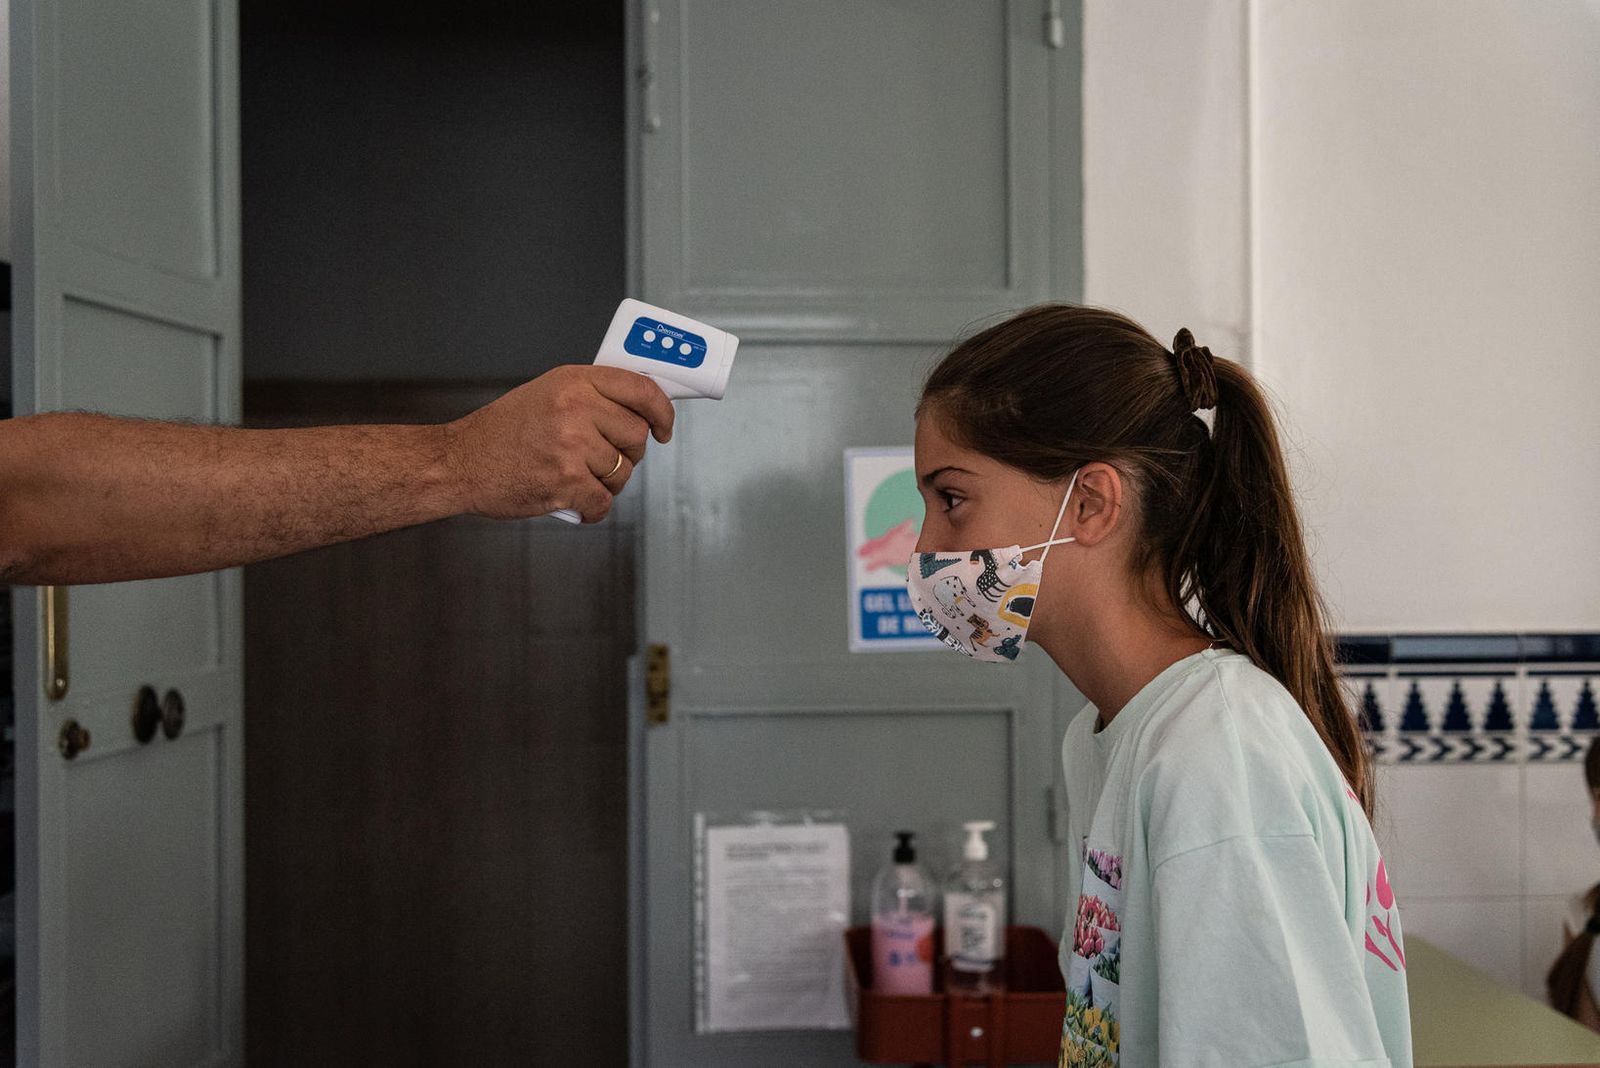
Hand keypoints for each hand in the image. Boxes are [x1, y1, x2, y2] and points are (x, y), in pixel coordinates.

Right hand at [446, 365, 674, 521]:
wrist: (459, 462)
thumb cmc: (502, 432)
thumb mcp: (547, 394)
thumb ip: (591, 396)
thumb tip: (640, 411)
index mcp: (573, 381)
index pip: (641, 389)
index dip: (662, 412)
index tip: (664, 428)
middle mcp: (575, 408)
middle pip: (636, 436)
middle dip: (627, 454)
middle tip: (602, 458)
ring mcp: (570, 445)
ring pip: (623, 472)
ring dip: (607, 483)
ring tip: (578, 477)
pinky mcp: (564, 482)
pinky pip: (603, 502)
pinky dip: (593, 509)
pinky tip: (575, 501)